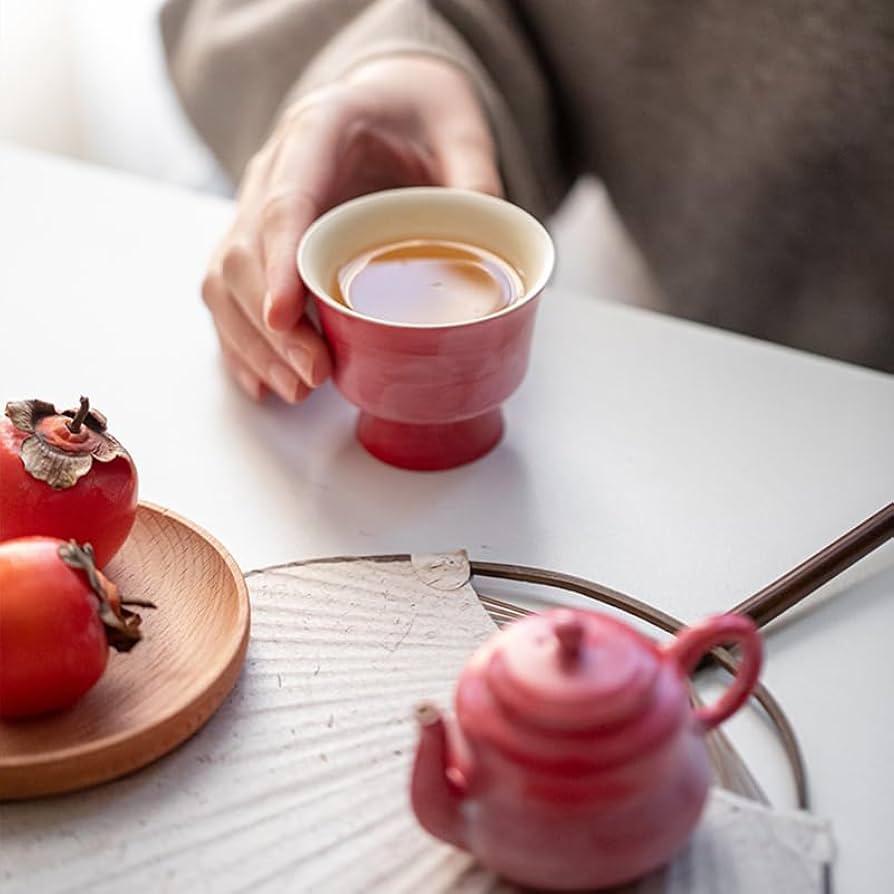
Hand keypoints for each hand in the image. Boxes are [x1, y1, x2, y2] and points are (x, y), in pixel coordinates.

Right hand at [202, 55, 501, 401]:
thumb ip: (475, 178)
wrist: (388, 101)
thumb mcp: (459, 129)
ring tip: (296, 391)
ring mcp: (259, 206)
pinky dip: (242, 343)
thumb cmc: (419, 114)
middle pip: (245, 252)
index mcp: (320, 129)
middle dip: (270, 326)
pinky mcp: (258, 241)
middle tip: (313, 375)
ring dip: (253, 344)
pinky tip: (263, 382)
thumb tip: (486, 243)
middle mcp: (274, 168)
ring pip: (225, 280)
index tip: (283, 314)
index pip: (286, 201)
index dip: (278, 262)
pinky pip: (230, 294)